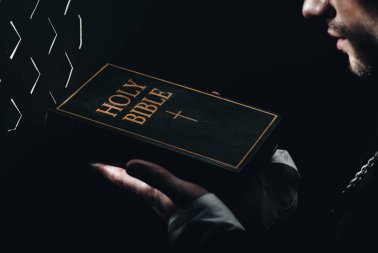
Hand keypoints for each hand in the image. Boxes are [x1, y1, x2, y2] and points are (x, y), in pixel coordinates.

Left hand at [91, 159, 208, 220]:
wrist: (218, 234)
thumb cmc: (198, 214)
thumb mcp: (178, 191)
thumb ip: (157, 178)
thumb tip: (130, 164)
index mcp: (152, 194)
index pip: (125, 181)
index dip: (109, 172)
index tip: (93, 164)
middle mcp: (156, 199)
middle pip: (130, 185)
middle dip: (118, 174)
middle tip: (106, 164)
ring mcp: (167, 203)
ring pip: (143, 187)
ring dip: (134, 178)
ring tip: (127, 168)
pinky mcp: (179, 204)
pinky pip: (159, 188)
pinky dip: (153, 181)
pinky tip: (158, 179)